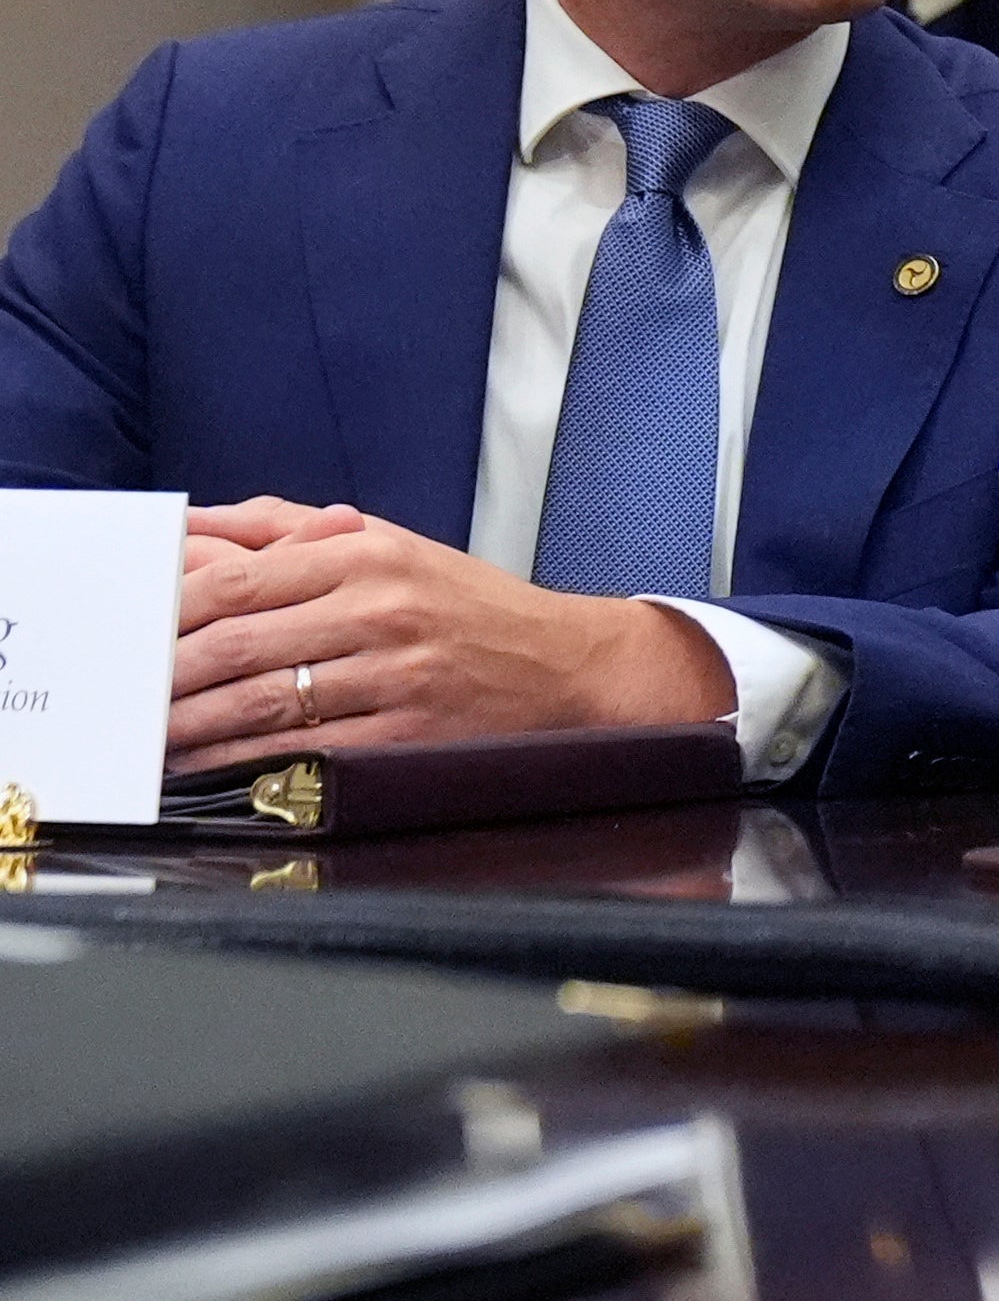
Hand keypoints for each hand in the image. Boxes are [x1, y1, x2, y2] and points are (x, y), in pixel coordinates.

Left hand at [171, 499, 732, 755]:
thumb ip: (289, 531)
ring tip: (151, 738)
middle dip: (166, 676)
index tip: (133, 630)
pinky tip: (214, 769)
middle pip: (238, 641)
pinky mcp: (411, 734)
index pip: (239, 577)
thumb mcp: (392, 544)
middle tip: (124, 695)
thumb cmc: (472, 608)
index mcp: (368, 554)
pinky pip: (309, 752)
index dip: (170, 608)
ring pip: (264, 701)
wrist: (572, 666)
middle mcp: (382, 609)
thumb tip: (196, 531)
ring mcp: (398, 675)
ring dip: (192, 727)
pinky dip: (248, 764)